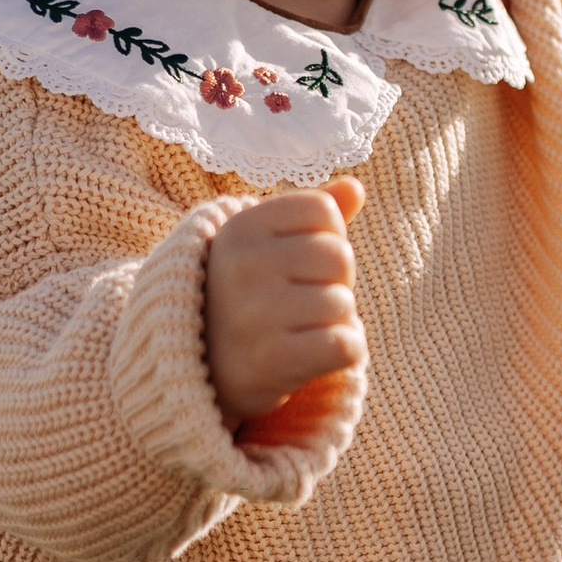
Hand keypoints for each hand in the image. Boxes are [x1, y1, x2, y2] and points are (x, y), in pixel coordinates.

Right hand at [205, 176, 365, 430]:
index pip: (323, 211)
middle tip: (302, 303)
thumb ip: (311, 214)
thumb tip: (356, 188)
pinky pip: (345, 345)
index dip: (326, 237)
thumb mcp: (265, 247)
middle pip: (339, 257)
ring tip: (301, 330)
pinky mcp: (271, 361)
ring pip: (343, 305)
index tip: (298, 264)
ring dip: (336, 321)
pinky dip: (345, 351)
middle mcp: (240, 267)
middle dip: (335, 282)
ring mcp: (253, 315)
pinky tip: (315, 355)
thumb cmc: (248, 299)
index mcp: (239, 229)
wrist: (205, 373)